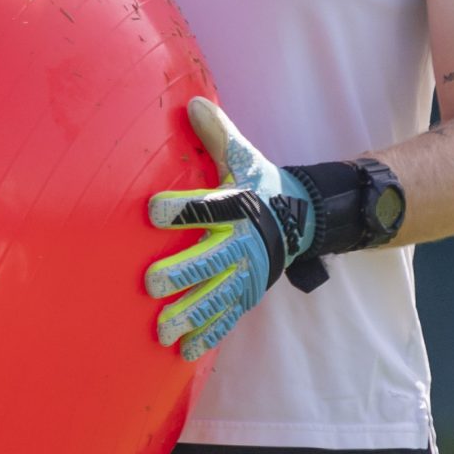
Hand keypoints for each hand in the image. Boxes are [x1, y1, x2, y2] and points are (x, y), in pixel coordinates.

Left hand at [145, 97, 316, 360]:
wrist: (301, 218)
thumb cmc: (261, 184)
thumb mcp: (244, 156)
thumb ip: (217, 134)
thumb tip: (192, 102)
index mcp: (238, 206)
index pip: (209, 206)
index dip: (182, 209)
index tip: (152, 210)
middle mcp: (242, 243)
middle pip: (210, 259)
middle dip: (182, 273)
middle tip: (152, 283)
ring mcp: (245, 273)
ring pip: (216, 296)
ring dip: (189, 314)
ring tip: (162, 329)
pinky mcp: (247, 294)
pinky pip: (226, 317)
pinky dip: (207, 334)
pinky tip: (184, 351)